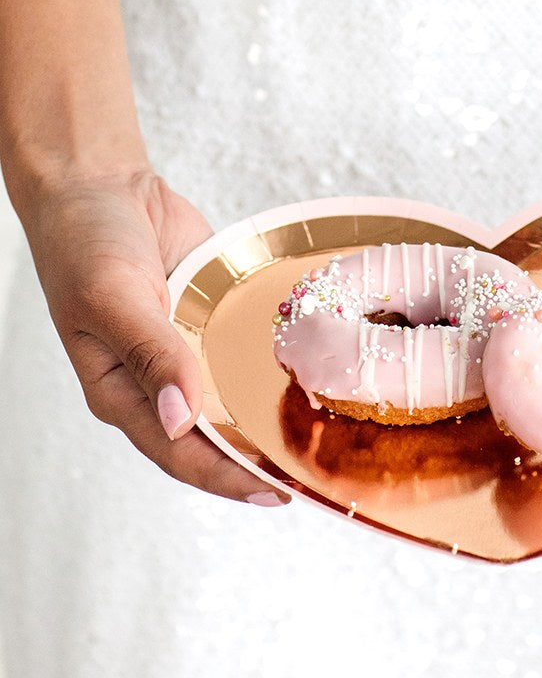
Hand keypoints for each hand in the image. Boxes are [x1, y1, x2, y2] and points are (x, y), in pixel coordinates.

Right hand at [21, 170, 289, 505]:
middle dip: (258, 462)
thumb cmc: (84, 241)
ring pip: (233, 406)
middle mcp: (156, 384)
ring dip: (269, 424)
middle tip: (314, 476)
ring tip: (322, 442)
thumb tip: (181, 419)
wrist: (101, 184)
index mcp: (121, 392)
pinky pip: (243, 360)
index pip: (179, 453)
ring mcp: (187, 356)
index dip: (227, 478)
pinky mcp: (210, 327)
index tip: (277, 492)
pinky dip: (271, 375)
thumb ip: (150, 355)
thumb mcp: (111, 297)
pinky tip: (311, 384)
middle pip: (213, 441)